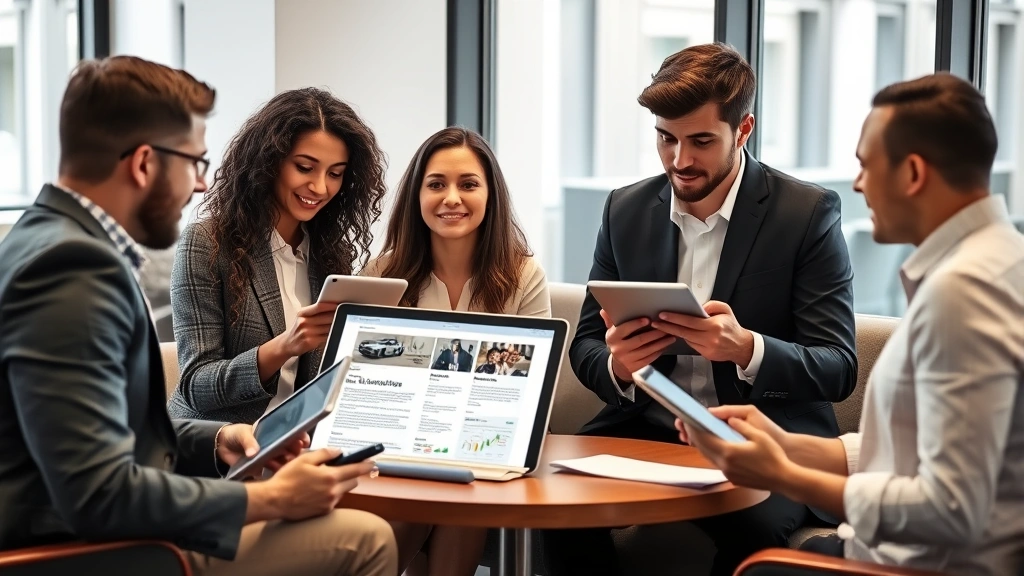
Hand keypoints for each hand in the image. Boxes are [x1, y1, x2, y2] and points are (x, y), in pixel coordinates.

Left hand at [215, 424, 308, 470]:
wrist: (221, 446)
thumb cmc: (235, 434)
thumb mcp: (242, 433)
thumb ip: (248, 441)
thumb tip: (254, 452)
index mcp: (272, 433)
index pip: (291, 433)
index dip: (299, 436)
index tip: (303, 441)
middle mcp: (274, 444)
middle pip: (290, 448)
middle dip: (295, 451)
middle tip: (295, 454)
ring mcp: (269, 456)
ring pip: (283, 460)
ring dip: (287, 463)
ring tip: (287, 464)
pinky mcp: (262, 467)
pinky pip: (272, 471)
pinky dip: (275, 472)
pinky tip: (278, 473)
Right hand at [255, 448, 375, 521]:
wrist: (274, 501)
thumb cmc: (287, 479)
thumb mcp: (304, 459)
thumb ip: (324, 454)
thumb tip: (338, 451)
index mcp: (330, 476)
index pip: (355, 470)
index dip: (366, 465)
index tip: (373, 463)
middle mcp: (333, 491)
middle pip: (352, 482)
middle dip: (349, 475)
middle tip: (336, 471)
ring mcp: (329, 503)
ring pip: (342, 491)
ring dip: (338, 485)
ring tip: (319, 482)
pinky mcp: (323, 512)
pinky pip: (333, 501)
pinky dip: (329, 495)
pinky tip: (315, 492)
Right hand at [278, 301, 337, 356]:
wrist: (287, 344)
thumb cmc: (297, 330)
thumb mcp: (301, 318)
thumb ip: (314, 312)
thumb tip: (331, 308)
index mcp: (302, 313)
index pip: (319, 307)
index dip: (331, 305)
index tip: (339, 305)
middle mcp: (304, 322)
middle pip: (326, 317)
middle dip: (337, 316)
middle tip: (343, 315)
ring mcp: (307, 332)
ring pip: (328, 327)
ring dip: (336, 326)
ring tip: (340, 324)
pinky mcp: (310, 342)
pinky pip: (326, 337)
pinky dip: (332, 335)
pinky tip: (334, 334)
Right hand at [601, 309, 674, 381]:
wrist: (618, 365)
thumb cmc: (619, 342)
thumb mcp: (612, 332)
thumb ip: (611, 320)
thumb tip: (604, 310)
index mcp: (612, 338)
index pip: (624, 329)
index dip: (636, 324)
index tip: (648, 319)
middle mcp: (619, 349)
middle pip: (640, 340)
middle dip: (655, 333)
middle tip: (666, 327)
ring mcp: (628, 360)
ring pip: (648, 350)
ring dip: (661, 342)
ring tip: (670, 335)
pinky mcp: (636, 367)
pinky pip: (650, 358)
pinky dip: (659, 351)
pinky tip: (665, 345)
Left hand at [652, 301, 753, 365]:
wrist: (740, 346)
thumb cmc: (731, 327)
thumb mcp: (725, 310)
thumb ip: (711, 305)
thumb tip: (698, 306)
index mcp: (714, 326)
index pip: (690, 321)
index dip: (674, 318)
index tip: (663, 315)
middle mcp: (710, 338)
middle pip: (684, 332)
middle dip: (667, 326)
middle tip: (656, 322)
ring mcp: (707, 348)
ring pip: (686, 339)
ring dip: (674, 333)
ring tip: (663, 326)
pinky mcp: (706, 354)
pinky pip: (691, 345)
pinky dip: (685, 338)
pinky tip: (679, 333)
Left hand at [676, 416, 792, 491]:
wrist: (783, 479)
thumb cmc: (774, 457)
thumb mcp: (758, 435)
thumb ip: (740, 426)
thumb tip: (729, 419)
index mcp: (729, 452)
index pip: (703, 438)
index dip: (693, 428)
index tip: (687, 420)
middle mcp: (725, 464)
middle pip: (703, 448)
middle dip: (694, 436)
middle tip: (688, 425)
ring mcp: (728, 473)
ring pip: (709, 457)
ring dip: (702, 446)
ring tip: (699, 435)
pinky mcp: (732, 478)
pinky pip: (718, 464)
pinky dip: (713, 454)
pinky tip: (716, 447)